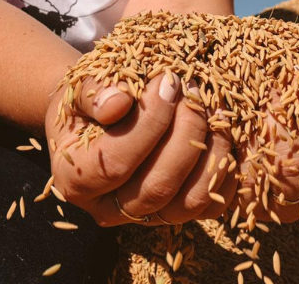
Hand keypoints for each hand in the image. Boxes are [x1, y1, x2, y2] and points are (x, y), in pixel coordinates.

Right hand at [45, 74, 236, 226]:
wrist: (97, 114)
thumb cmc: (88, 99)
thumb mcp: (79, 88)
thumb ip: (94, 93)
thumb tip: (118, 103)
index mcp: (74, 180)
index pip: (114, 162)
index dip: (148, 122)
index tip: (168, 82)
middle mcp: (107, 209)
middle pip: (157, 187)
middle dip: (184, 134)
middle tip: (193, 92)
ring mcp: (145, 217)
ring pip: (188, 202)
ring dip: (210, 154)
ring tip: (212, 111)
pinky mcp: (177, 213)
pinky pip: (212, 206)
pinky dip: (225, 172)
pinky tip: (221, 133)